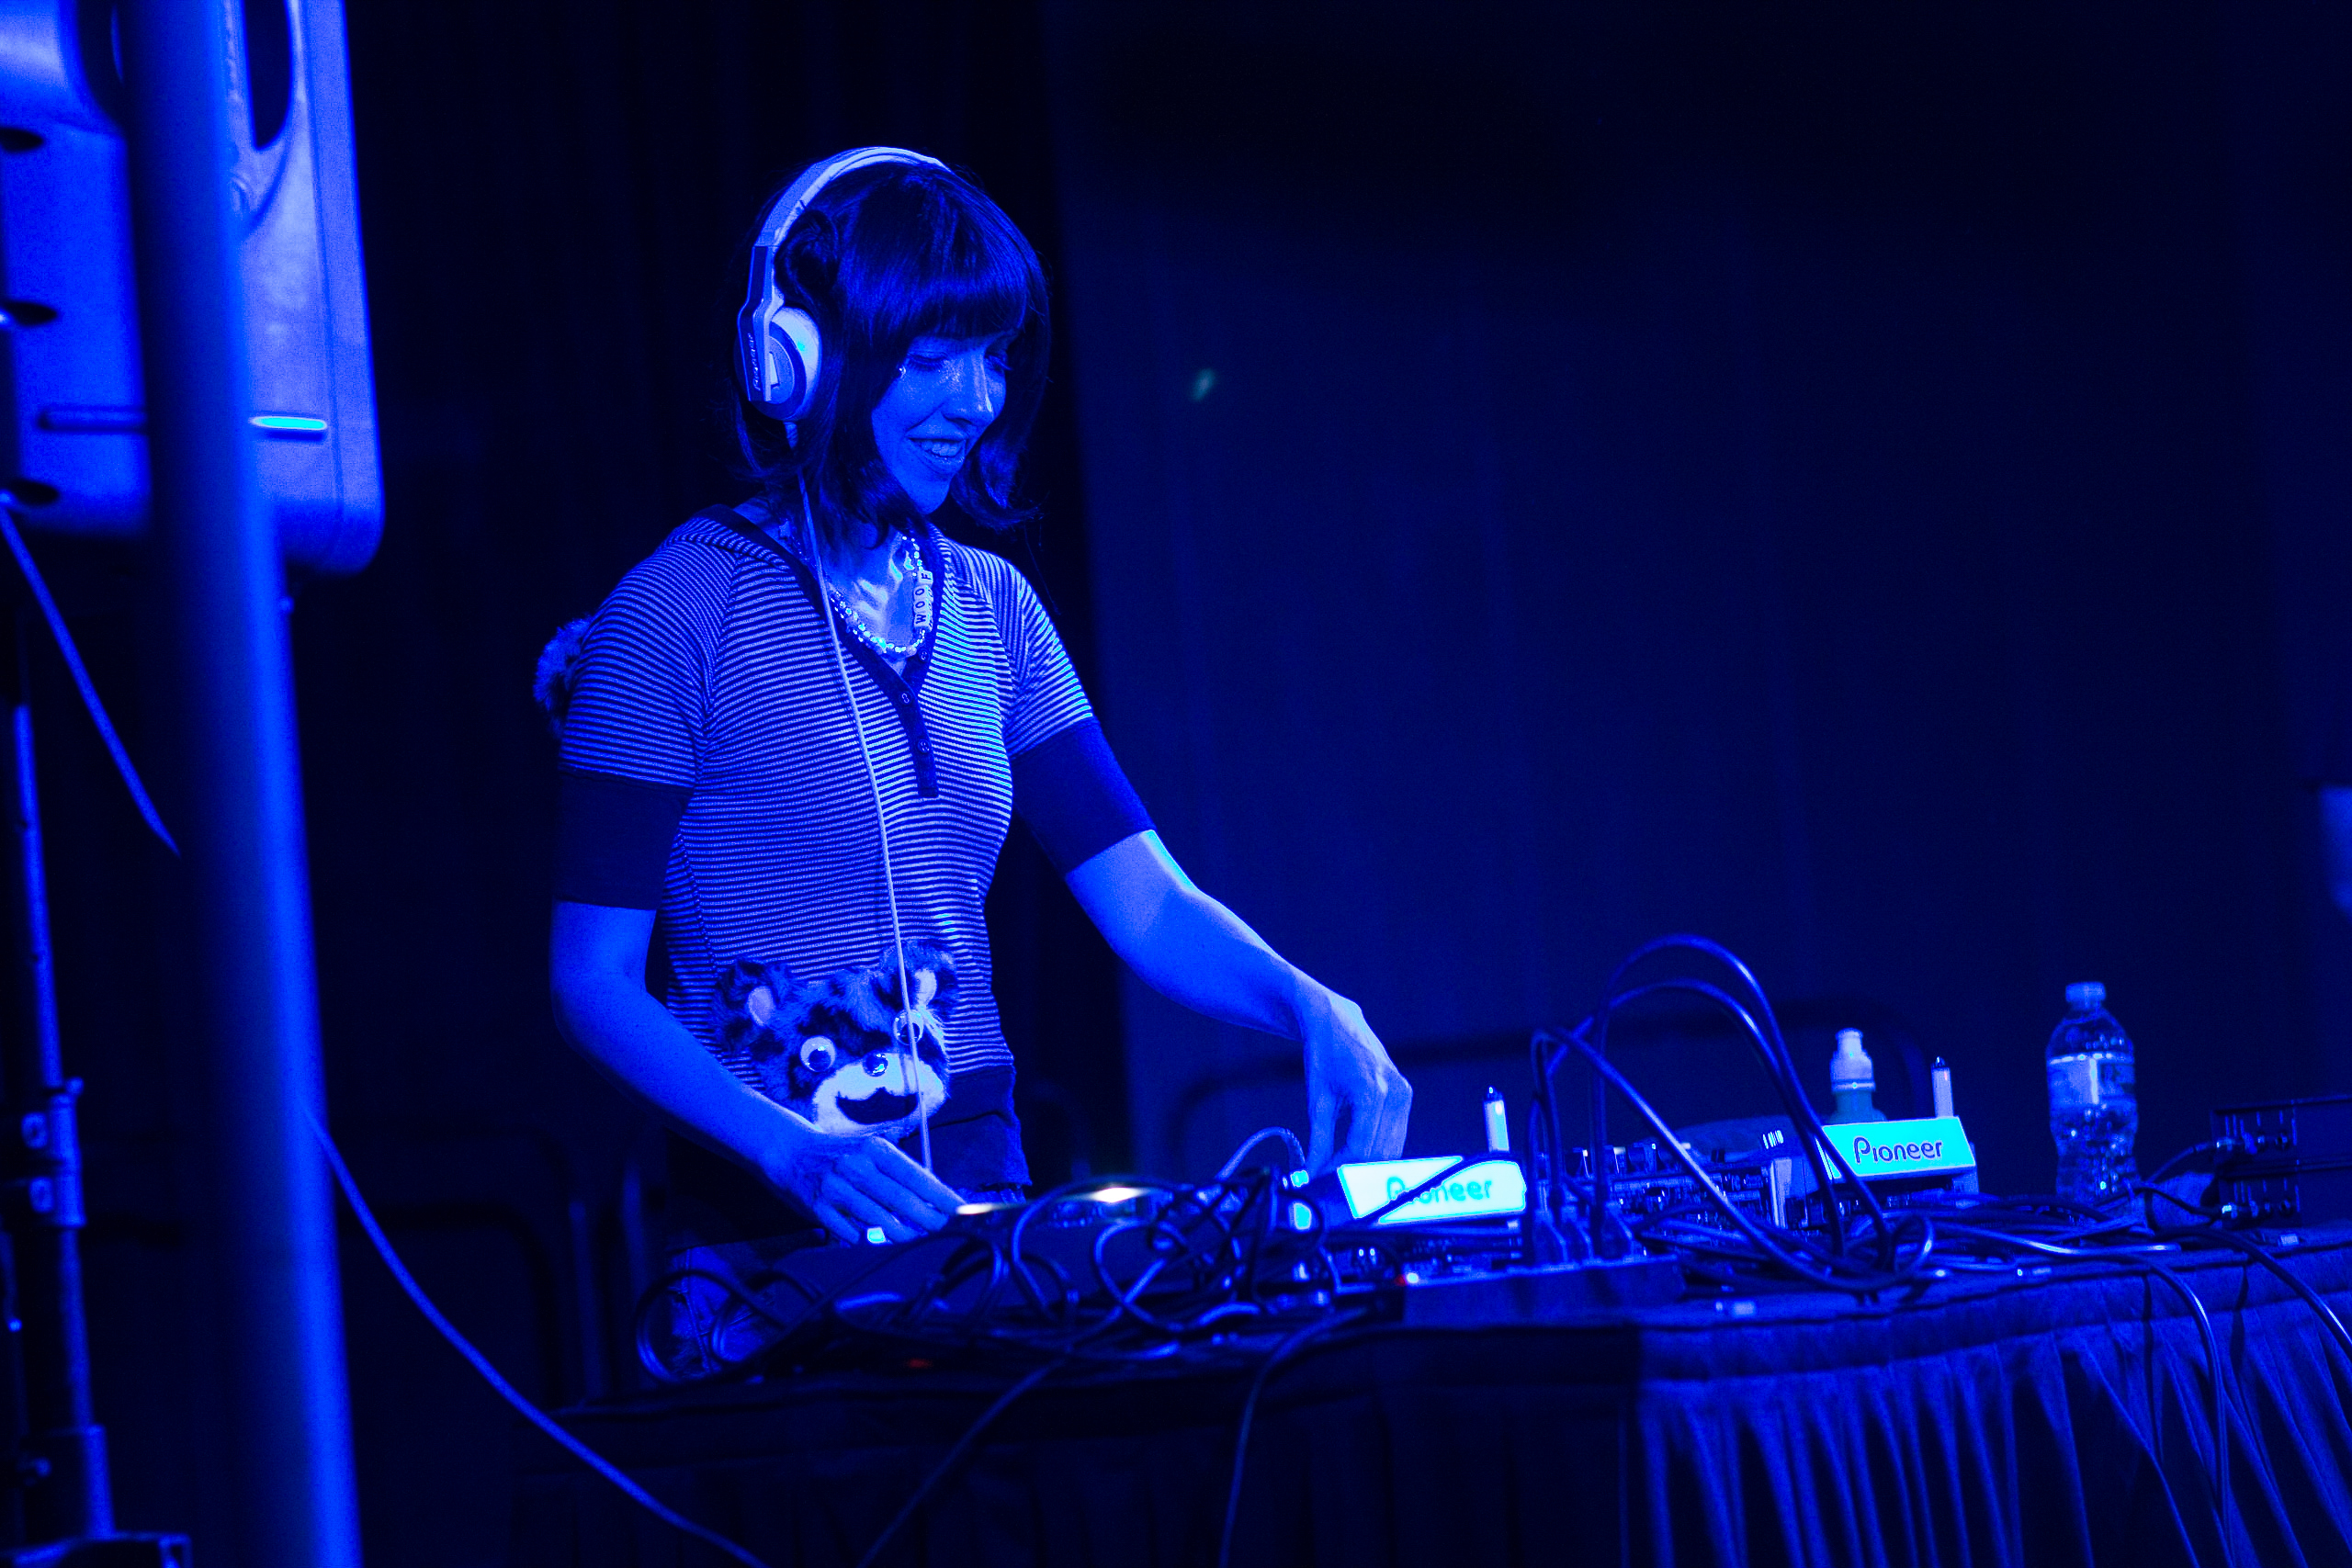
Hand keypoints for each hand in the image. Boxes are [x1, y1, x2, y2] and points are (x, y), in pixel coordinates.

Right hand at [759, 1116, 964, 1243]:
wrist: (793, 1151)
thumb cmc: (842, 1155)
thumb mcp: (871, 1152)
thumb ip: (899, 1172)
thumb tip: (937, 1196)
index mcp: (876, 1149)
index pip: (915, 1174)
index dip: (939, 1194)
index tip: (960, 1209)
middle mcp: (857, 1165)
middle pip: (899, 1196)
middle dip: (925, 1216)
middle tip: (944, 1230)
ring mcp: (836, 1185)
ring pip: (873, 1214)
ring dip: (897, 1231)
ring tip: (913, 1240)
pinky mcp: (818, 1204)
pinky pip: (844, 1227)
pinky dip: (859, 1237)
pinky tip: (871, 1242)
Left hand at [1299, 984, 1411, 1169]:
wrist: (1337, 1021)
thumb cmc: (1324, 1053)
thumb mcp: (1317, 1099)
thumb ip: (1318, 1140)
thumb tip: (1312, 1173)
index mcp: (1373, 1092)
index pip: (1362, 1149)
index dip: (1341, 1169)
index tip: (1321, 1179)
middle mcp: (1395, 1093)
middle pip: (1381, 1153)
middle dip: (1355, 1170)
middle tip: (1328, 1179)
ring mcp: (1404, 1094)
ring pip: (1391, 1148)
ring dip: (1367, 1163)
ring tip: (1338, 1168)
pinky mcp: (1405, 1095)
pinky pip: (1395, 1134)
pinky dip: (1377, 1148)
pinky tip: (1355, 1153)